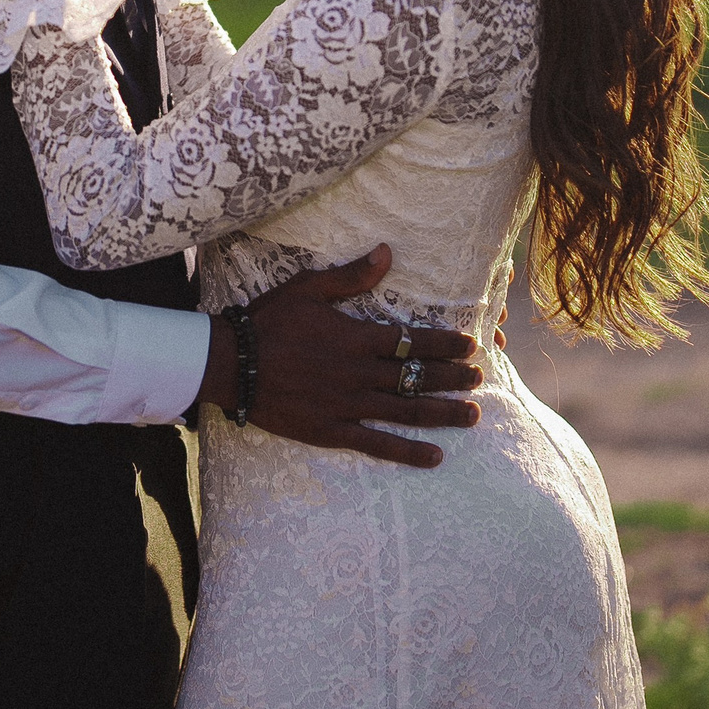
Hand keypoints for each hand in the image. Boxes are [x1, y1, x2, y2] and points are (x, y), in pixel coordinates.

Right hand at [197, 246, 481, 467]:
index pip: (413, 341)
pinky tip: (436, 456)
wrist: (230, 364)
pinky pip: (378, 444)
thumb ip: (351, 276)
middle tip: (478, 378)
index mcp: (355, 338)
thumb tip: (387, 252)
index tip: (470, 347)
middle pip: (417, 377)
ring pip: (407, 411)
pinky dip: (409, 452)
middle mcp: (358, 373)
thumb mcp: (307, 289)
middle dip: (453, 378)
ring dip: (444, 413)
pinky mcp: (332, 431)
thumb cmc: (268, 322)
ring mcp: (347, 405)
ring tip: (472, 414)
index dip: (445, 344)